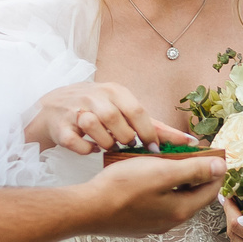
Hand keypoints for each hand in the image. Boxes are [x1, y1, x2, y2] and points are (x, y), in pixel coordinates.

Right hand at [25, 81, 192, 154]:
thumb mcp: (124, 109)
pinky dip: (85, 149)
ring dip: (106, 143)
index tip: (154, 150)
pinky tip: (91, 148)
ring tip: (109, 146)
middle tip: (127, 147)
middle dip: (125, 139)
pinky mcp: (60, 125)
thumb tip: (188, 141)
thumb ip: (154, 125)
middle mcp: (95, 96)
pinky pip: (75, 141)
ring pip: (95, 128)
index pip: (137, 111)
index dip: (147, 133)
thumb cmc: (98, 109)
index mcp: (115, 91)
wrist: (54, 107)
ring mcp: (75, 109)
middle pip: (116, 120)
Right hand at [79, 152, 224, 236]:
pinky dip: (160, 190)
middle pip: (193, 197)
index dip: (216, 172)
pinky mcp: (136, 223)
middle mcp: (169, 222)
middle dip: (197, 176)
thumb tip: (221, 168)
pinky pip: (156, 204)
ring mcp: (152, 225)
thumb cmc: (122, 189)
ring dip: (177, 183)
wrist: (87, 209)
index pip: (210, 191)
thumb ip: (194, 170)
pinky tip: (148, 178)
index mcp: (180, 211)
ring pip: (174, 200)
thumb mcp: (162, 172)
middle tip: (195, 157)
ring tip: (171, 163)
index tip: (216, 157)